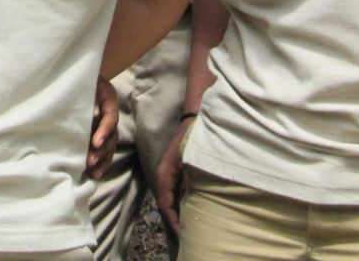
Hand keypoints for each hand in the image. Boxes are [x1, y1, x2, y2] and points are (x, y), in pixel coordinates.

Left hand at [86, 76, 118, 180]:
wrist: (72, 77)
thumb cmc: (77, 78)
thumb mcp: (84, 82)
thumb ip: (90, 95)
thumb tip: (95, 113)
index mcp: (108, 98)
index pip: (111, 117)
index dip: (104, 130)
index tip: (95, 142)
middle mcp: (110, 113)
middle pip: (112, 134)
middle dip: (102, 149)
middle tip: (90, 160)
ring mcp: (105, 126)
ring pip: (110, 146)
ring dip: (102, 159)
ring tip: (92, 171)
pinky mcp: (99, 135)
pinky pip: (104, 151)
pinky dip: (100, 163)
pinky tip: (93, 174)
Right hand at [155, 116, 194, 234]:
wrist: (195, 119)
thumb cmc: (192, 138)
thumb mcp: (191, 161)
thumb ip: (188, 182)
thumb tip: (189, 204)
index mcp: (164, 175)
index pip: (165, 205)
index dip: (173, 222)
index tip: (183, 236)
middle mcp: (164, 177)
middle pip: (166, 206)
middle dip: (175, 223)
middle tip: (187, 238)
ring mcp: (170, 175)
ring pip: (171, 201)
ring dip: (178, 215)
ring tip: (189, 230)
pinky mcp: (177, 174)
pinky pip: (176, 194)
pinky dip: (181, 206)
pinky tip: (191, 213)